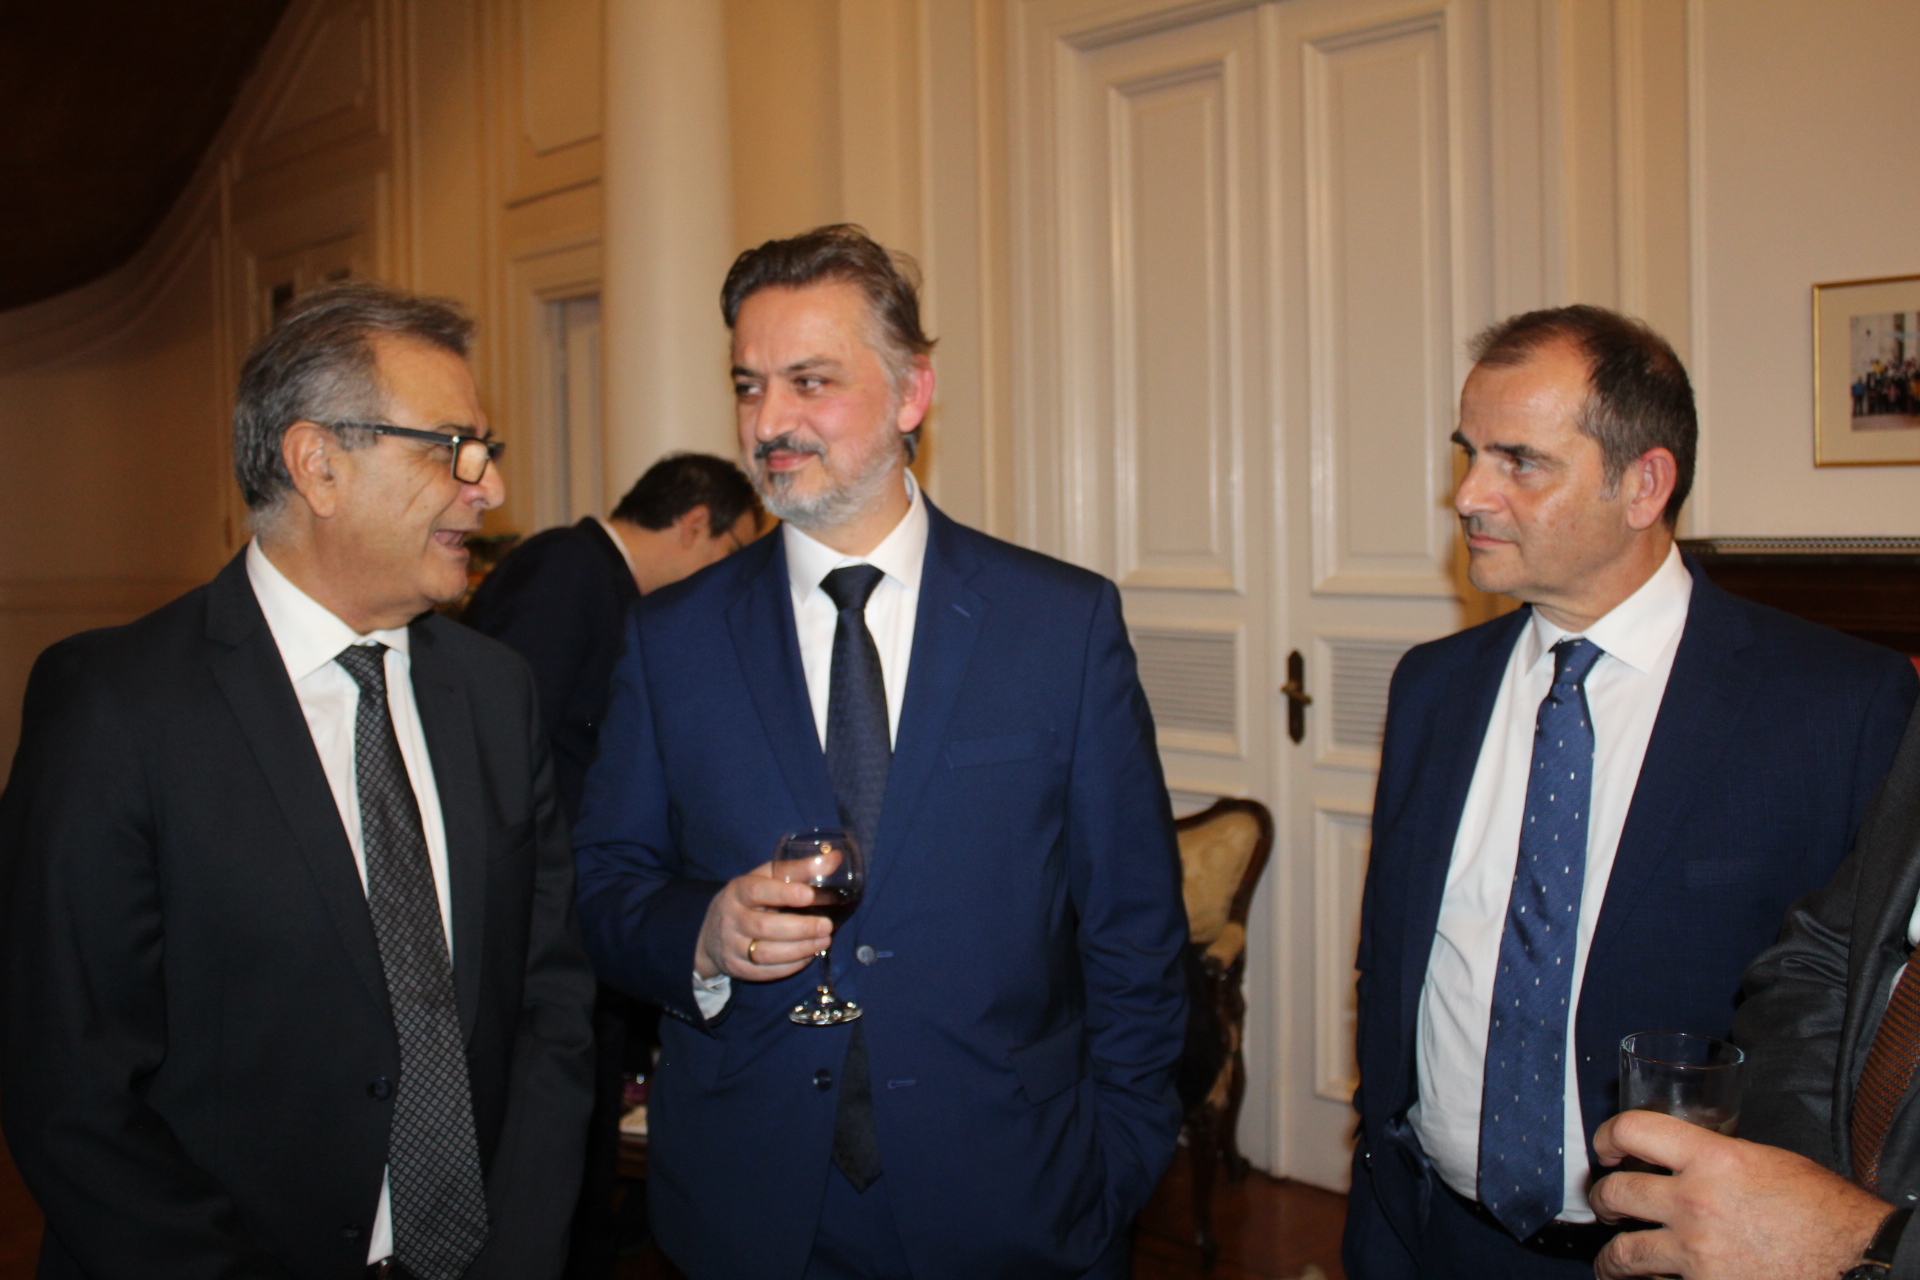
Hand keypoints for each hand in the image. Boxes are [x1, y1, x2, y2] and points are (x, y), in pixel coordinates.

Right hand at [694, 863, 831, 981]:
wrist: (713, 931)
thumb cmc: (750, 899)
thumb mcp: (766, 878)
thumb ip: (799, 869)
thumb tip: (835, 858)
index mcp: (738, 891)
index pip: (757, 891)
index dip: (783, 893)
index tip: (808, 895)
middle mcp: (731, 919)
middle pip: (765, 927)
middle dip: (800, 928)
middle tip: (827, 925)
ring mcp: (732, 946)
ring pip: (766, 954)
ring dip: (800, 949)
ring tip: (824, 941)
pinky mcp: (738, 968)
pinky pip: (766, 972)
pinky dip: (792, 965)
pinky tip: (809, 955)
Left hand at [1589, 1110, 1891, 1278]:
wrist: (1857, 1263)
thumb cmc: (1824, 1212)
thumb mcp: (1767, 1163)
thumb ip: (1716, 1160)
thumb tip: (1683, 1163)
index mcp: (1713, 1158)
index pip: (1634, 1129)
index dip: (1608, 1136)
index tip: (1606, 1150)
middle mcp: (1695, 1201)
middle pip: (1616, 1193)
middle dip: (1602, 1200)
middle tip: (1605, 1206)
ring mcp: (1696, 1251)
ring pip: (1623, 1252)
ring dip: (1611, 1257)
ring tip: (1611, 1260)